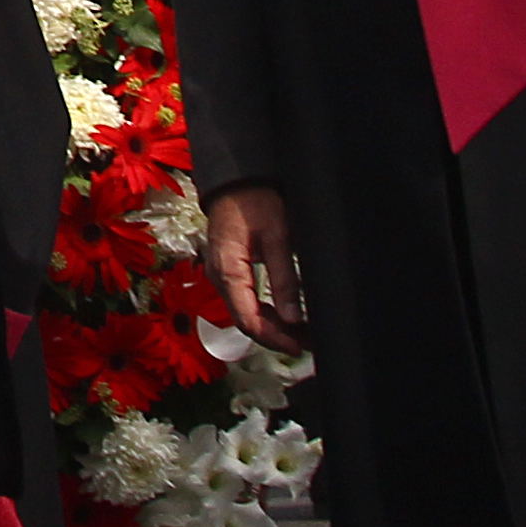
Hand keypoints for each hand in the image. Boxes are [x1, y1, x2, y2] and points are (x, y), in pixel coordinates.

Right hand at [204, 182, 307, 353]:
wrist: (236, 180)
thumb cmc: (255, 201)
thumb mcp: (278, 238)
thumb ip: (285, 279)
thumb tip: (294, 318)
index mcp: (228, 271)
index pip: (248, 319)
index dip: (274, 339)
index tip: (298, 346)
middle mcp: (219, 277)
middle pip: (245, 321)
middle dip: (276, 336)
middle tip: (307, 342)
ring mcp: (221, 275)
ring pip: (245, 313)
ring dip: (272, 326)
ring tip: (302, 332)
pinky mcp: (228, 271)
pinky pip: (244, 300)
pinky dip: (265, 312)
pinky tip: (286, 316)